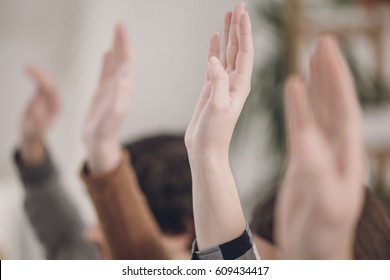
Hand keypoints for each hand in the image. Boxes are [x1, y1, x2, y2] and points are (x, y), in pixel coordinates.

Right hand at [21, 66, 59, 164]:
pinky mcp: (45, 96)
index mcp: (56, 107)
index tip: (32, 74)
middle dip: (40, 74)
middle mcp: (56, 101)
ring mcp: (51, 98)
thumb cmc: (33, 132)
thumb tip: (37, 108)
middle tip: (28, 67)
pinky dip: (37, 75)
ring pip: (48, 81)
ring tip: (27, 66)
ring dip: (39, 72)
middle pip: (51, 83)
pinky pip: (43, 83)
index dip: (42, 80)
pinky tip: (28, 70)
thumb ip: (37, 120)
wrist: (32, 134)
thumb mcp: (34, 128)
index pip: (51, 90)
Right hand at [83, 24, 132, 174]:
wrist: (98, 145)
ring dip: (116, 49)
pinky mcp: (102, 95)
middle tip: (119, 24)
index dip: (125, 45)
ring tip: (116, 34)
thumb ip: (119, 93)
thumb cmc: (104, 133)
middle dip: (122, 42)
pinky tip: (107, 53)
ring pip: (115, 65)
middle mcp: (119, 88)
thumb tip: (125, 70)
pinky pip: (105, 74)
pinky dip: (107, 62)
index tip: (121, 28)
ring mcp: (111, 91)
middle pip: (122, 60)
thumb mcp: (112, 114)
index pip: (126, 63)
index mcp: (123, 90)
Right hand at [185, 3, 253, 159]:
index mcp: (241, 84)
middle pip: (238, 47)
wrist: (206, 149)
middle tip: (237, 5)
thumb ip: (217, 82)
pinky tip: (214, 39)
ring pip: (226, 53)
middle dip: (238, 26)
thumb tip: (214, 59)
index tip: (242, 12)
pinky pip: (214, 63)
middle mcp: (235, 81)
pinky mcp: (211, 88)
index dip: (244, 31)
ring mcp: (222, 84)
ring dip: (227, 34)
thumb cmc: (215, 133)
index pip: (245, 52)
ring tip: (226, 15)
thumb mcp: (218, 107)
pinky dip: (214, 49)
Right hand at [275, 36, 364, 258]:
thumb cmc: (322, 237)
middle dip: (330, 73)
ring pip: (319, 112)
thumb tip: (307, 138)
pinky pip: (301, 127)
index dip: (338, 81)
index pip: (345, 111)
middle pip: (335, 104)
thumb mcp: (324, 206)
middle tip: (324, 42)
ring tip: (311, 57)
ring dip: (316, 84)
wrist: (312, 253)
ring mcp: (320, 154)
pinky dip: (296, 107)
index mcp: (347, 160)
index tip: (328, 52)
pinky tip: (292, 90)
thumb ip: (317, 173)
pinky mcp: (303, 161)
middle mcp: (337, 152)